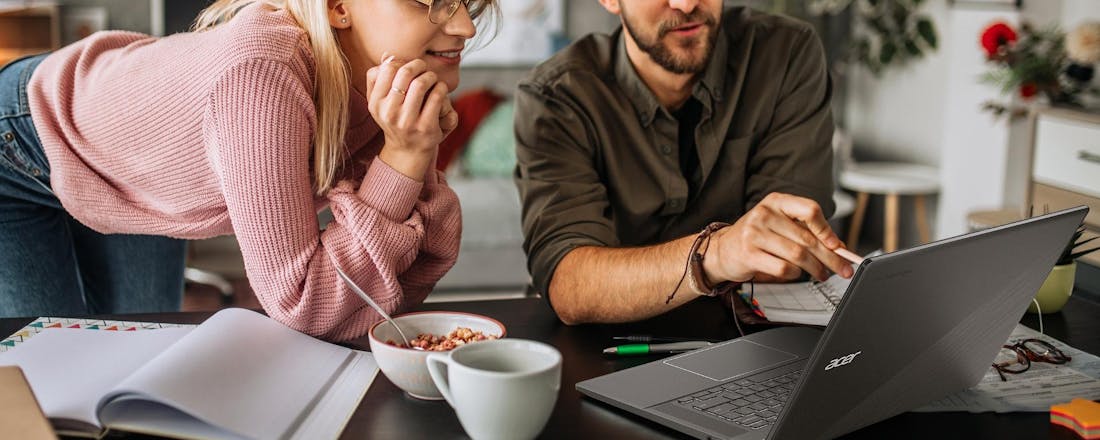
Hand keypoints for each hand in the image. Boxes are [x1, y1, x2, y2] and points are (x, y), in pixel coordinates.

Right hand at [366, 56, 453, 179]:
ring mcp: (407, 121)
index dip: (400, 62)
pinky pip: (436, 96)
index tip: (407, 66)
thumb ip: (380, 78)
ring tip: (432, 80)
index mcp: (376, 103)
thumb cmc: (396, 119)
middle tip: (424, 69)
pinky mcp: (426, 127)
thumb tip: (388, 56)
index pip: (386, 69)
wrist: (407, 151)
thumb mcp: (381, 101)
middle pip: (404, 72)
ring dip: (431, 76)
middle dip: (418, 65)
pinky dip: (441, 88)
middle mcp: (389, 113)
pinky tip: (440, 91)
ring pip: (422, 83)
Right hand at [703, 193, 852, 283]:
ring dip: (815, 269)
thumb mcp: (781, 226)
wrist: (723, 250)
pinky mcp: (749, 254)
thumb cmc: (757, 237)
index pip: (810, 210)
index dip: (827, 230)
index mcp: (776, 201)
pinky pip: (784, 268)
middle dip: (830, 257)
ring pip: (798, 255)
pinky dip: (795, 274)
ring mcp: (755, 234)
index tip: (838, 246)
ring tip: (822, 274)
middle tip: (842, 269)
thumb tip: (839, 248)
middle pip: (807, 238)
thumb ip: (808, 232)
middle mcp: (765, 214)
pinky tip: (795, 274)